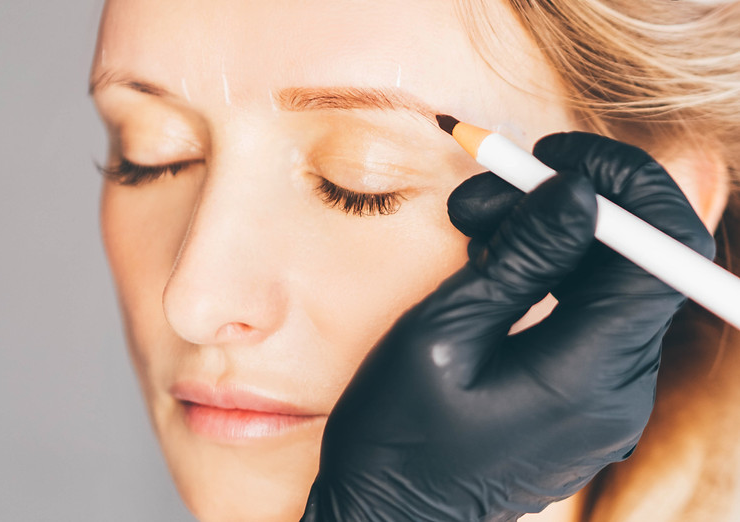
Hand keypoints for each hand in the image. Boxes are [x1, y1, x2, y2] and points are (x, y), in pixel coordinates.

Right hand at [300, 132, 714, 521]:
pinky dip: (544, 273)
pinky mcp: (580, 396)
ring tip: (469, 227)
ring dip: (545, 237)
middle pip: (633, 262)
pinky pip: (582, 313)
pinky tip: (486, 264)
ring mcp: (603, 397)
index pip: (663, 256)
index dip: (624, 187)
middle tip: (483, 191)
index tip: (555, 158)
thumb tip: (580, 192)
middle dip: (565, 205)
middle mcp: (618, 389)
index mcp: (589, 377)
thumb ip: (521, 261)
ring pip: (604, 282)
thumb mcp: (443, 335)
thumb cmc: (397, 436)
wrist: (385, 517)